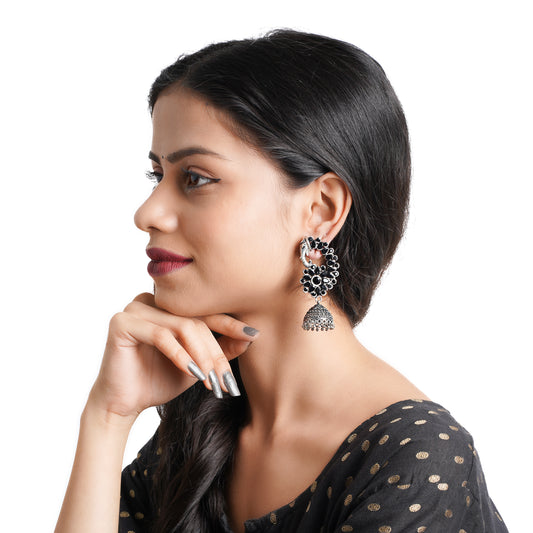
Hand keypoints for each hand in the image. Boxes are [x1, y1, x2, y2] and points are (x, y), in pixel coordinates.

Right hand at [88, 292, 257, 419]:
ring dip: (202, 356)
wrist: (123, 404)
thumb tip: (251, 336)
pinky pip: (160, 336)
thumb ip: (220, 349)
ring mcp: (135, 308)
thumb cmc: (159, 380)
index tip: (254, 334)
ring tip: (211, 381)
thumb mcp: (197, 365)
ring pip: (182, 327)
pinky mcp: (122, 322)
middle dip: (216, 352)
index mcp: (168, 305)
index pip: (205, 311)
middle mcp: (152, 300)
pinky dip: (180, 355)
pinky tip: (192, 373)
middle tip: (227, 380)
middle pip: (196, 321)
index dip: (230, 324)